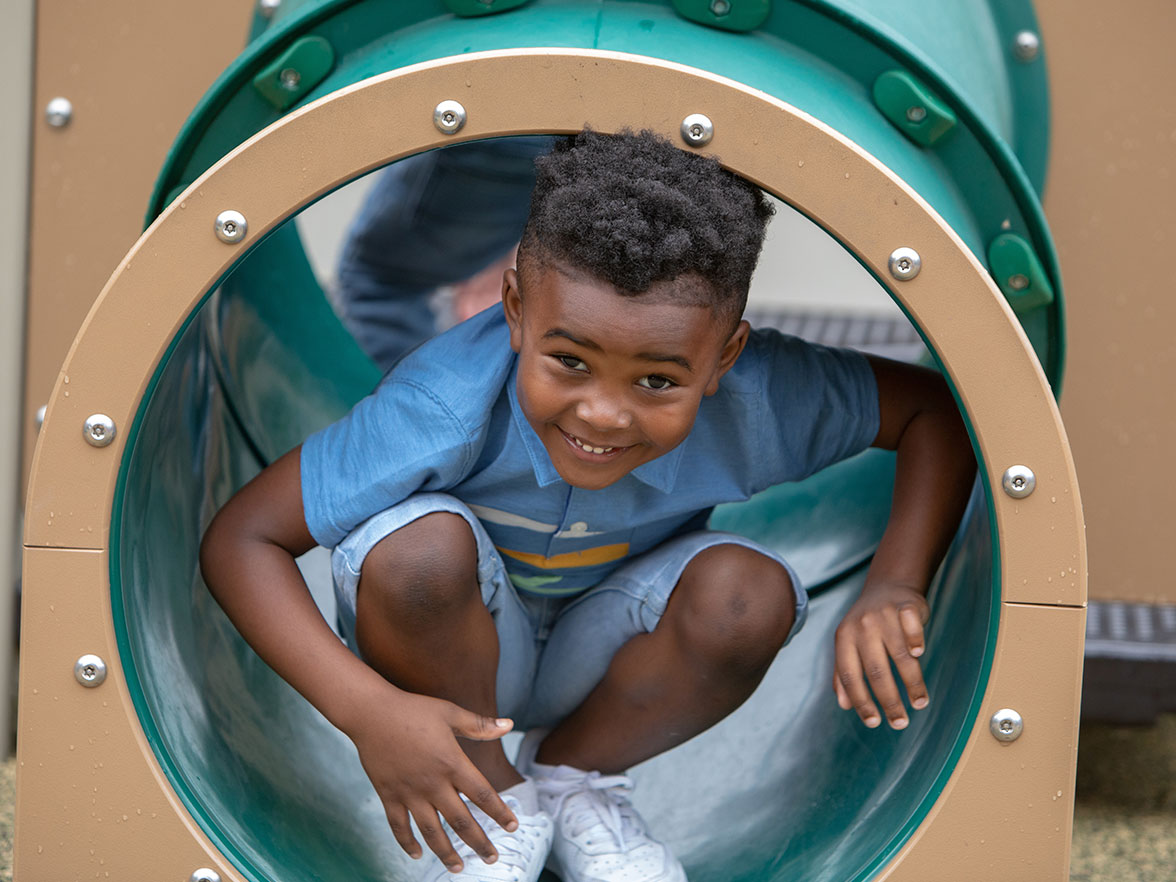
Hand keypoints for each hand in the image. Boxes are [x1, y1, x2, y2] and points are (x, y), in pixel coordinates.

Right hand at [348, 689, 516, 871]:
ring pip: (431, 832)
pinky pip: (398, 826)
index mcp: (451, 763)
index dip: (499, 812)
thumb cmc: (413, 709)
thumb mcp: (449, 713)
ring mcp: (409, 793)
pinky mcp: (388, 795)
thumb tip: (509, 724)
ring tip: (459, 868)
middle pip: (461, 822)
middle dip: (479, 843)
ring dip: (446, 853)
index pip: (482, 794)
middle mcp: (433, 783)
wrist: (371, 712)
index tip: (512, 827)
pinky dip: (407, 843)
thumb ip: (479, 724)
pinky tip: (417, 855)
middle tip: (492, 858)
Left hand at [833, 582, 929, 729]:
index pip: (850, 675)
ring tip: (920, 703)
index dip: (861, 701)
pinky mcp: (906, 607)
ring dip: (912, 684)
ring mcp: (884, 615)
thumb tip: (844, 705)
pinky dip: (916, 641)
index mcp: (844, 638)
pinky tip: (919, 656)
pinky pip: (912, 628)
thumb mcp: (848, 644)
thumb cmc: (867, 624)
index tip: (874, 723)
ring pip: (899, 656)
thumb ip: (844, 673)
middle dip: (889, 701)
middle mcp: (862, 627)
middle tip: (900, 723)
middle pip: (876, 671)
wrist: (887, 587)